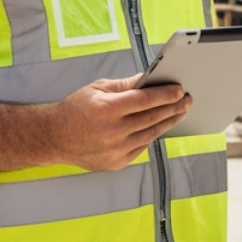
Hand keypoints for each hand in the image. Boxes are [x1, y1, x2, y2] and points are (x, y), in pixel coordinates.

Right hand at [43, 75, 192, 171]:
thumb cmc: (75, 110)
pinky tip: (161, 126)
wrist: (55, 137)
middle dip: (173, 107)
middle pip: (152, 117)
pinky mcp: (117, 162)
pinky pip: (142, 147)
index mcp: (107, 109)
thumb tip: (148, 79)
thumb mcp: (98, 89)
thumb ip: (125, 85)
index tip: (179, 90)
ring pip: (151, 134)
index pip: (144, 100)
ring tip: (180, 112)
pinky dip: (153, 135)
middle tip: (187, 100)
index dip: (165, 95)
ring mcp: (116, 150)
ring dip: (168, 122)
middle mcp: (113, 131)